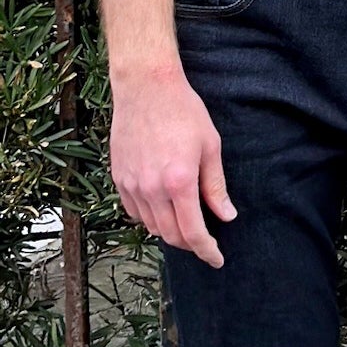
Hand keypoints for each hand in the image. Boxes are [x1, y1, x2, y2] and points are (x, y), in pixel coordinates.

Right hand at [111, 68, 235, 266]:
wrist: (146, 88)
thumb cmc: (184, 111)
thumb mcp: (210, 146)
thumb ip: (215, 185)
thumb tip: (226, 216)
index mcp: (179, 182)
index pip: (193, 232)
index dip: (207, 250)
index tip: (217, 259)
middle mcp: (151, 189)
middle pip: (170, 235)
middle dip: (190, 243)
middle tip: (205, 240)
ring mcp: (131, 185)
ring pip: (151, 226)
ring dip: (170, 231)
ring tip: (186, 223)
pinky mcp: (119, 178)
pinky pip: (134, 211)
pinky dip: (150, 217)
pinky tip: (163, 208)